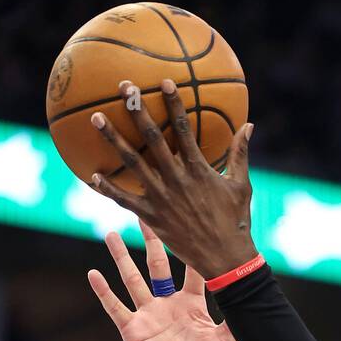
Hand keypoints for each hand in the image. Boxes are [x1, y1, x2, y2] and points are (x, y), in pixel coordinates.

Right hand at [88, 221, 236, 340]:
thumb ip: (236, 318)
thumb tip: (254, 296)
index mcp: (191, 305)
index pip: (191, 270)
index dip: (190, 249)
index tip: (188, 223)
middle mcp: (168, 305)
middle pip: (158, 265)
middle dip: (152, 241)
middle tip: (146, 214)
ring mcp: (149, 316)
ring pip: (132, 279)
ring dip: (121, 257)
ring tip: (112, 232)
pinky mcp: (133, 330)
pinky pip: (115, 307)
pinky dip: (103, 292)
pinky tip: (93, 274)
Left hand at [90, 80, 255, 279]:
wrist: (226, 259)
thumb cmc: (236, 222)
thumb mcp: (242, 186)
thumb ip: (241, 154)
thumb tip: (249, 125)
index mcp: (198, 169)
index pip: (183, 128)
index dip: (173, 103)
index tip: (162, 81)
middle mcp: (176, 179)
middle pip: (151, 137)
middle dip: (136, 109)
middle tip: (123, 87)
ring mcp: (161, 198)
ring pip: (133, 163)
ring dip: (113, 139)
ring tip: (96, 117)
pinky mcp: (152, 218)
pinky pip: (125, 200)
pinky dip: (108, 188)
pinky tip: (91, 175)